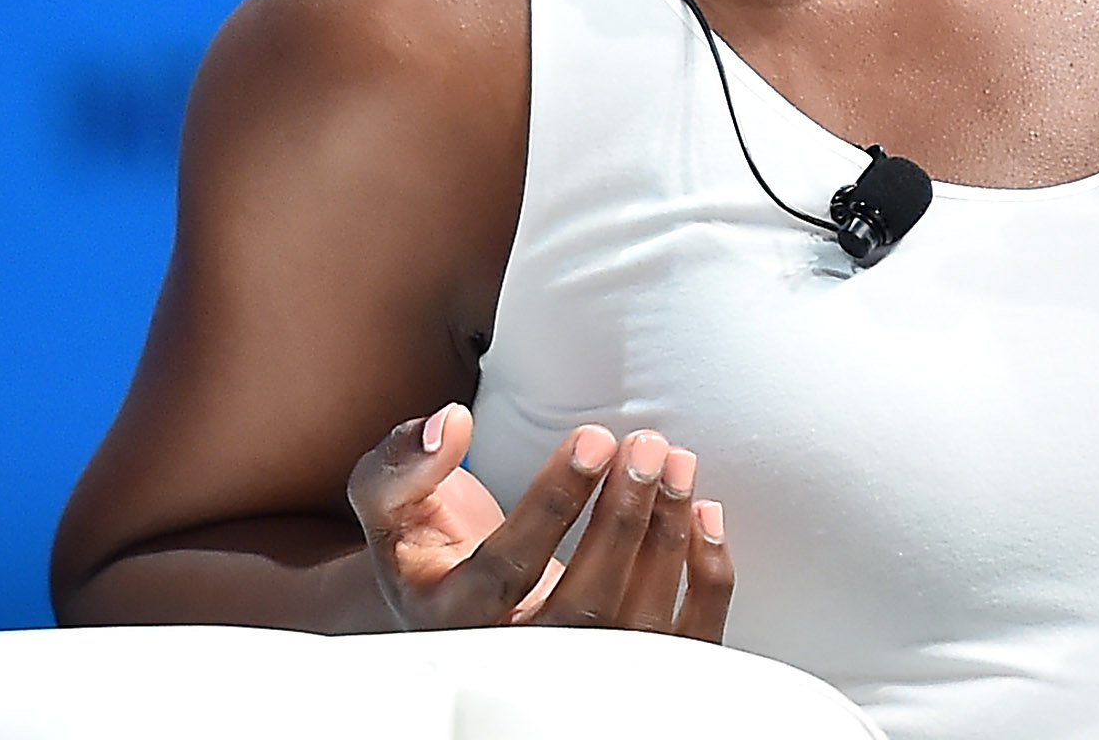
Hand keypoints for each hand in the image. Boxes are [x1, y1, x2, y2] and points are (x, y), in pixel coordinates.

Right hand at [348, 402, 733, 635]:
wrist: (450, 605)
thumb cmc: (428, 549)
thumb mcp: (391, 507)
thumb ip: (401, 464)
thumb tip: (448, 425)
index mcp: (453, 620)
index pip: (509, 571)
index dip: (555, 503)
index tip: (594, 438)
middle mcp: (515, 659)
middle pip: (582, 609)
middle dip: (622, 519)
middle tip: (646, 444)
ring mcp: (576, 672)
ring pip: (637, 630)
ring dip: (667, 541)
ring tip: (676, 462)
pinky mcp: (628, 666)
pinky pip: (683, 644)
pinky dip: (707, 583)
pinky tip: (703, 514)